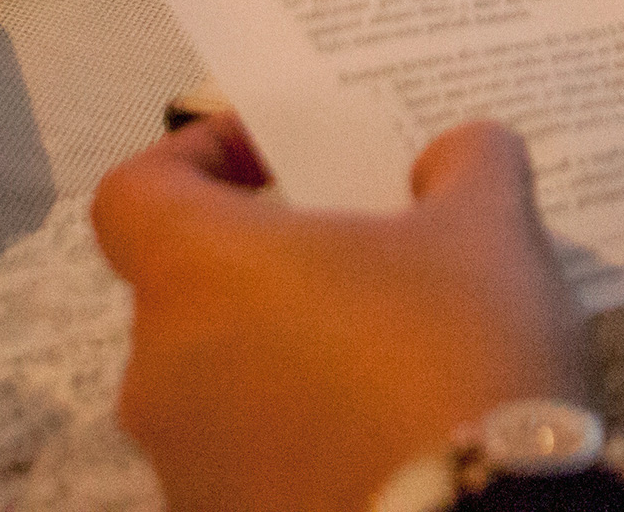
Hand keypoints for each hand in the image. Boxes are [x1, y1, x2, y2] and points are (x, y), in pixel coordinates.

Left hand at [92, 113, 587, 511]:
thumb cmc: (455, 356)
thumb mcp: (490, 230)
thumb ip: (466, 164)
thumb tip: (451, 155)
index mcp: (198, 275)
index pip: (133, 193)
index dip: (196, 158)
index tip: (277, 161)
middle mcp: (161, 372)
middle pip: (189, 291)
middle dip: (269, 269)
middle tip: (365, 262)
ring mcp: (183, 467)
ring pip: (218, 381)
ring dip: (284, 358)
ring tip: (389, 361)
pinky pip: (248, 460)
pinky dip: (299, 438)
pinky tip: (387, 439)